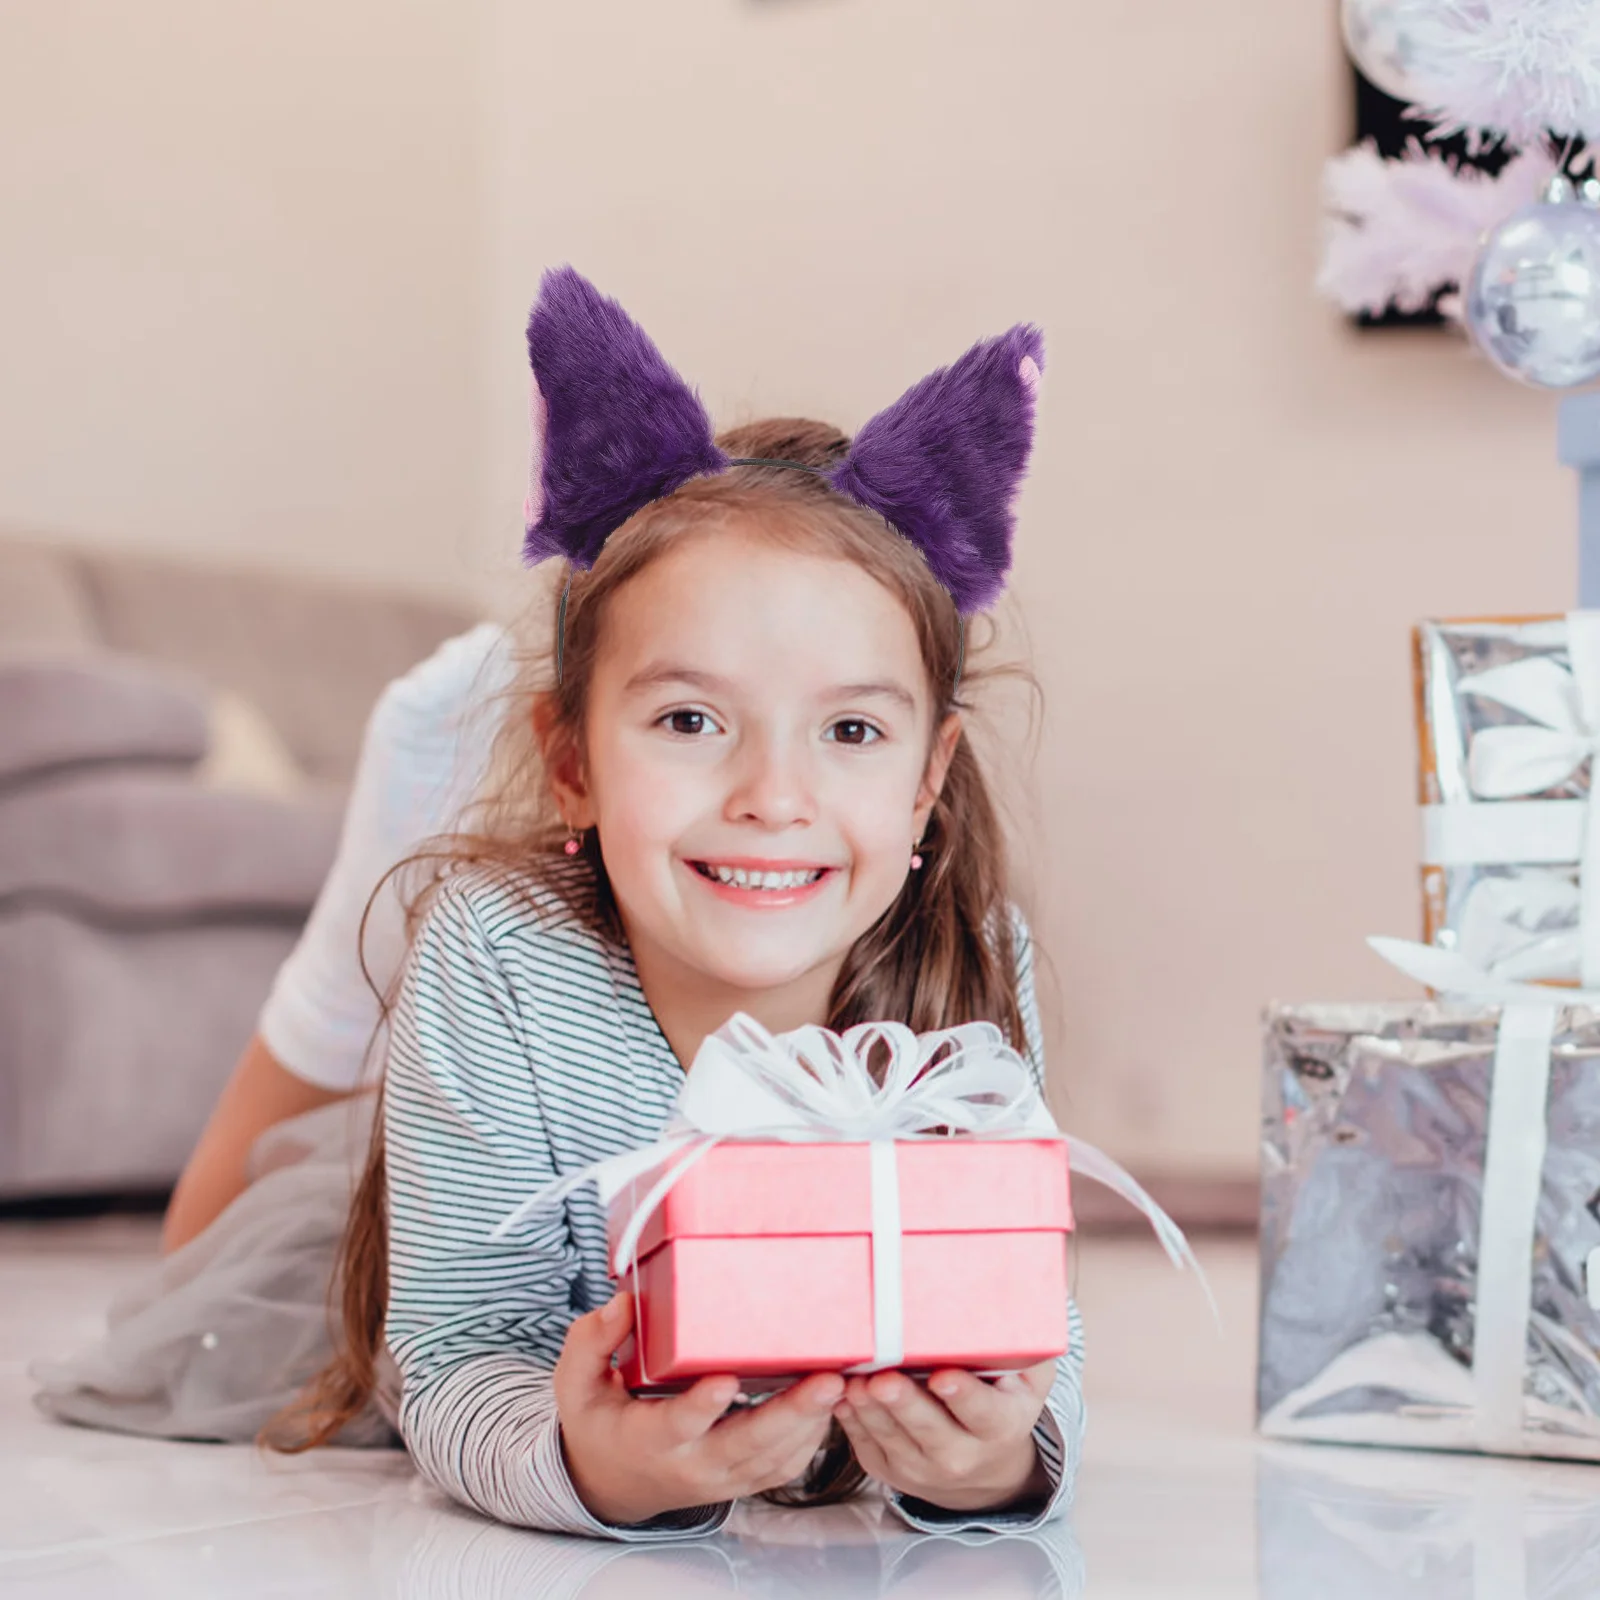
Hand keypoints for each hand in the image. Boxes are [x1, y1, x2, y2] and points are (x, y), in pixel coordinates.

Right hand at [553, 1292, 844, 1525]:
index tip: (726, 1379)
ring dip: (813, 1424)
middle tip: (827, 1381)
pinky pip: (785, 1466)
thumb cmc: (602, 1423)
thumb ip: (591, 1343)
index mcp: (650, 1439)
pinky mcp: (745, 1479)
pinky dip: (814, 1438)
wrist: (614, 1481)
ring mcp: (723, 1476)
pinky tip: (832, 1403)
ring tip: (843, 1382)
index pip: (679, 1424)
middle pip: (746, 1445)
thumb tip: (622, 1303)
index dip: (703, 1406)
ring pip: (775, 1459)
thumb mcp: (576, 1385)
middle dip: (790, 1414)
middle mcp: (693, 1464)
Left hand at [833, 1360, 1056, 1514]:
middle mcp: (963, 1455)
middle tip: (883, 1379)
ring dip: (869, 1410)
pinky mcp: (889, 1470)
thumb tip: (1018, 1294)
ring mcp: (922, 1468)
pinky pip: (866, 1444)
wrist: (985, 1466)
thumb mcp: (1028, 1378)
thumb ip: (1025, 1346)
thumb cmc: (1003, 1403)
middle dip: (904, 1404)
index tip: (943, 1377)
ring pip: (891, 1437)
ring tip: (852, 1381)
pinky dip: (851, 1419)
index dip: (963, 1396)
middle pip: (930, 1430)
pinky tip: (840, 1394)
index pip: (983, 1413)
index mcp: (1001, 1426)